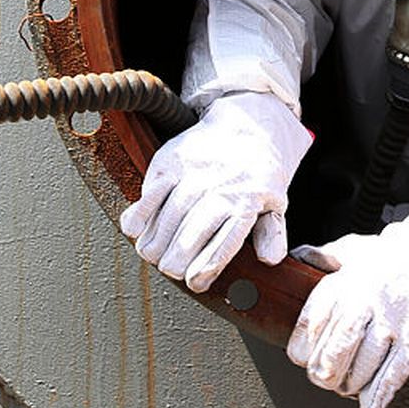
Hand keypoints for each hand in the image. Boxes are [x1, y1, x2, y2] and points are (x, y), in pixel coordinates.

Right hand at [118, 92, 311, 291]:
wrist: (247, 124)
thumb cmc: (259, 173)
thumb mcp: (276, 203)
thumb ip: (272, 234)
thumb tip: (269, 259)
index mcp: (245, 204)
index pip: (223, 245)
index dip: (205, 269)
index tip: (195, 283)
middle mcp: (219, 190)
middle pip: (190, 235)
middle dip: (176, 261)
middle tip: (170, 270)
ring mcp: (193, 175)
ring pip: (168, 217)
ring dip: (155, 242)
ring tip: (151, 256)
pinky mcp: (171, 162)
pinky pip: (151, 191)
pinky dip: (139, 213)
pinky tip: (132, 230)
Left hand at [286, 197, 408, 407]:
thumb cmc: (395, 252)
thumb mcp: (352, 248)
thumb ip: (322, 257)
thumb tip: (299, 258)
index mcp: (343, 284)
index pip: (310, 328)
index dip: (303, 351)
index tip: (305, 359)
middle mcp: (364, 303)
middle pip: (333, 355)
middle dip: (325, 375)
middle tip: (326, 379)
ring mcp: (391, 323)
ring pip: (361, 369)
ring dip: (350, 386)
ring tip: (348, 387)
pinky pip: (393, 375)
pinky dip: (378, 394)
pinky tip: (370, 403)